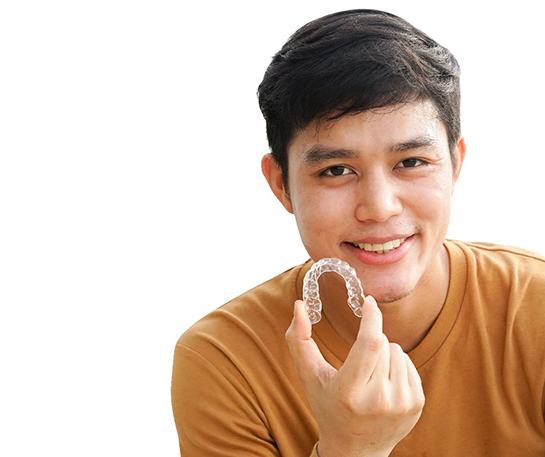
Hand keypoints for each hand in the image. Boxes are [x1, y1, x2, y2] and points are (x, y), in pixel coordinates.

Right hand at [285, 296, 424, 456]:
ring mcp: (401, 404)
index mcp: (350, 391)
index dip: (372, 318)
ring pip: (397, 350)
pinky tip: (383, 383)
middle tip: (358, 357)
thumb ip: (298, 339)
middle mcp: (379, 400)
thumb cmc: (327, 405)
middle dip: (371, 337)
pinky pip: (409, 363)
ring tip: (370, 374)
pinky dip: (395, 365)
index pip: (370, 343)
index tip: (368, 302)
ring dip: (384, 352)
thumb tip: (299, 305)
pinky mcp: (416, 404)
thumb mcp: (309, 376)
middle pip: (383, 343)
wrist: (355, 450)